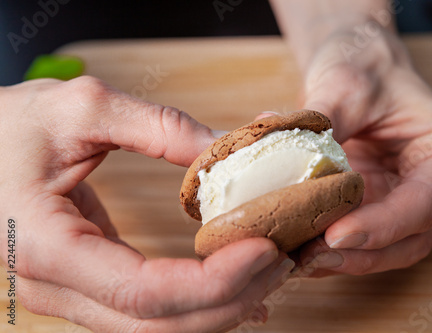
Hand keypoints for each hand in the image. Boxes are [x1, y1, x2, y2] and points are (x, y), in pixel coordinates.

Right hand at [0, 77, 293, 331]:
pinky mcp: (87, 284)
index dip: (212, 280)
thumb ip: (159, 127)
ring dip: (220, 306)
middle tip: (281, 261)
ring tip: (269, 272)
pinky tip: (238, 290)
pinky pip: (148, 312)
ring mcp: (69, 294)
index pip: (142, 290)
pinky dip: (198, 305)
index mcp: (46, 244)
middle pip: (157, 323)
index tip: (264, 248)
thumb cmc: (12, 126)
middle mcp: (55, 286)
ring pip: (156, 328)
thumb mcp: (84, 108)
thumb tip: (227, 148)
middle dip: (230, 298)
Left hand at [275, 27, 431, 275]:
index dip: (381, 226)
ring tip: (299, 259)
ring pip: (384, 249)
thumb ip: (319, 126)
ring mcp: (402, 199)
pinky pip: (357, 238)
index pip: (424, 202)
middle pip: (408, 239)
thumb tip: (277, 158)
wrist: (356, 66)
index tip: (337, 235)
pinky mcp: (373, 206)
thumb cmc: (363, 68)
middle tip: (312, 257)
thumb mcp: (343, 86)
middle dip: (361, 255)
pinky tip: (297, 248)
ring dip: (343, 260)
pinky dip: (329, 248)